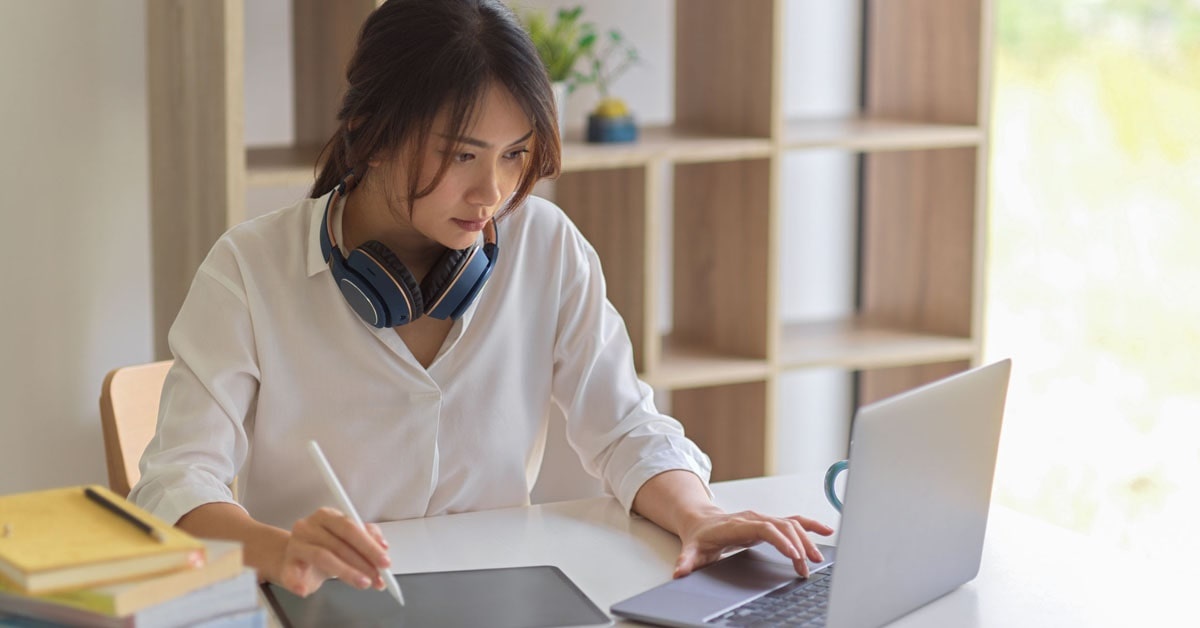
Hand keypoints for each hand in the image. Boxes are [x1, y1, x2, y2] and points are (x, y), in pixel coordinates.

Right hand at [275, 507, 390, 596]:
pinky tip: (304, 590)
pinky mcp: (286, 564)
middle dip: (362, 562)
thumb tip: (382, 547)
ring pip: (323, 557)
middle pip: (338, 543)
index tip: (385, 561)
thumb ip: (367, 538)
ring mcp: (295, 544)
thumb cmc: (326, 547)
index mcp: (327, 515)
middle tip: (378, 577)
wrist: (296, 558)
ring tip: (363, 583)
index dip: (369, 545)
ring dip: (346, 572)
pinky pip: (290, 574)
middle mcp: (309, 526)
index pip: (350, 527)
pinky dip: (296, 583)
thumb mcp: (347, 539)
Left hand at [673, 508, 833, 578]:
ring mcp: (763, 518)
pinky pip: (793, 521)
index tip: (793, 554)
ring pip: (791, 524)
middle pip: (783, 526)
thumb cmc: (699, 536)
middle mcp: (754, 518)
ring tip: (817, 559)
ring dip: (806, 539)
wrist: (700, 521)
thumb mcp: (691, 549)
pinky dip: (810, 525)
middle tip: (806, 567)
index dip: (780, 540)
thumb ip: (686, 560)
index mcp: (737, 525)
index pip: (764, 528)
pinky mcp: (770, 523)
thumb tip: (680, 571)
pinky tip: (825, 531)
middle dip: (798, 545)